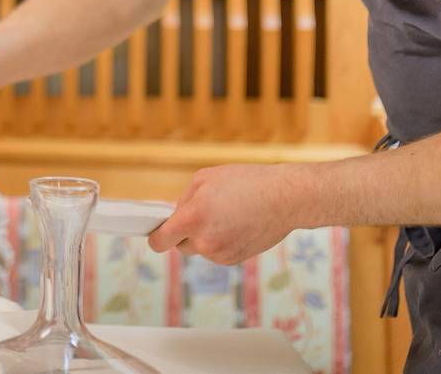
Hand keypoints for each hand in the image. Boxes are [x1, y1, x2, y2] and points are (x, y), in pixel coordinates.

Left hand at [148, 164, 311, 264]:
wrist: (284, 199)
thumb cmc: (245, 182)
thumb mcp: (204, 179)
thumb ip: (183, 201)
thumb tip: (174, 217)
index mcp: (193, 219)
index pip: (160, 241)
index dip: (155, 237)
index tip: (156, 232)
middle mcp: (205, 242)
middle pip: (180, 245)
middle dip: (185, 232)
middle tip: (201, 213)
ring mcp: (220, 254)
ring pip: (201, 249)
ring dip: (205, 236)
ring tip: (225, 214)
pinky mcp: (235, 260)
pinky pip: (217, 252)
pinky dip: (221, 241)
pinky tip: (236, 224)